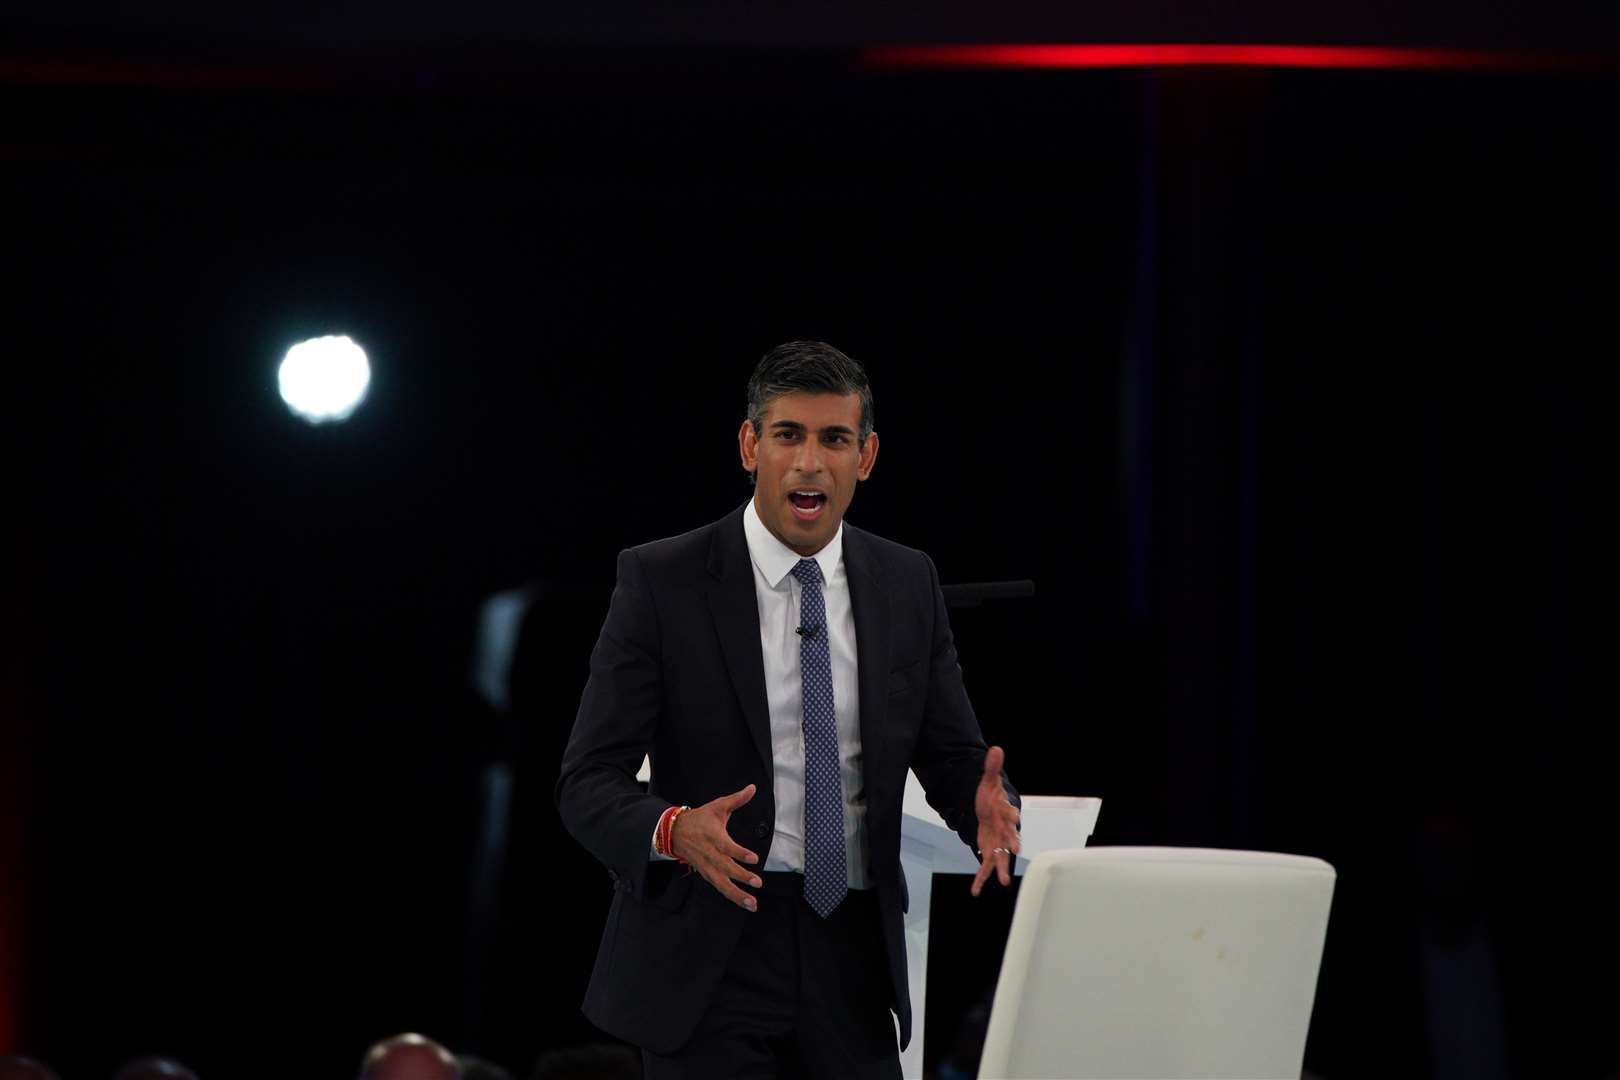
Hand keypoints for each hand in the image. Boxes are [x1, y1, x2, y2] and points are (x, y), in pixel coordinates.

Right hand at [670, 783, 763, 911]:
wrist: (674, 832)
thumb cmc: (699, 819)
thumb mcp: (717, 806)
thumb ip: (737, 799)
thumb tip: (752, 788)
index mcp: (714, 837)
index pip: (728, 847)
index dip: (740, 853)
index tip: (754, 859)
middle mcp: (710, 854)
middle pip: (725, 868)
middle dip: (741, 877)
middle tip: (757, 883)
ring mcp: (707, 866)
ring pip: (721, 883)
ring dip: (736, 895)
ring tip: (752, 904)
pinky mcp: (705, 873)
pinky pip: (718, 887)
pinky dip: (730, 896)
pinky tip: (743, 902)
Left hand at [971, 745, 1020, 896]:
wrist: (989, 809)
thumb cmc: (991, 796)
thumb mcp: (988, 781)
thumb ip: (992, 768)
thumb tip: (996, 749)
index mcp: (1005, 812)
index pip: (1010, 812)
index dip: (1011, 814)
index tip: (1014, 816)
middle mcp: (1004, 829)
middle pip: (1010, 837)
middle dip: (1012, 843)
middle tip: (1015, 850)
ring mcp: (998, 842)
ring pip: (1001, 856)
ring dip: (1001, 868)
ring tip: (1003, 882)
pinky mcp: (989, 850)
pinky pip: (985, 866)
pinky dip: (980, 879)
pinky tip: (975, 892)